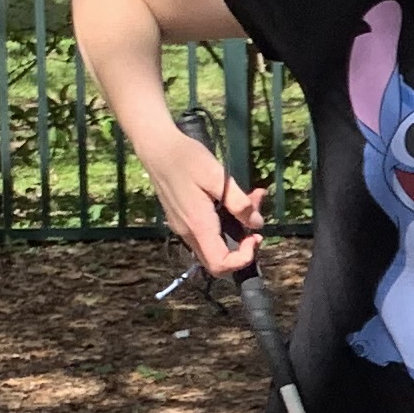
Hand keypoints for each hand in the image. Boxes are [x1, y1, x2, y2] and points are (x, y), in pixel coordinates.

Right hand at [149, 126, 262, 277]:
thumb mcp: (217, 176)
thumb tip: (256, 223)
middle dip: (243, 242)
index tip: (255, 236)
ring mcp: (183, 227)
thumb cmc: (186, 159)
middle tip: (255, 213)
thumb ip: (237, 201)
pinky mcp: (182, 219)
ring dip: (237, 227)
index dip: (243, 259)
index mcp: (198, 225)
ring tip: (251, 198)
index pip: (220, 264)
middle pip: (218, 258)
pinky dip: (225, 220)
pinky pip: (207, 230)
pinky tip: (232, 196)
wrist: (157, 148)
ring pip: (215, 242)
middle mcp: (188, 232)